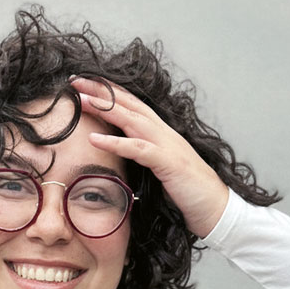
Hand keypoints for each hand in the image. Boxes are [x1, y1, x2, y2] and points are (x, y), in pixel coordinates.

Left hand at [71, 76, 228, 237]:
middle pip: (128, 104)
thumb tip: (122, 153)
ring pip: (131, 119)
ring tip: (80, 100)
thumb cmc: (187, 190)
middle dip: (101, 90)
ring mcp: (166, 145)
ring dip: (104, 108)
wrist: (215, 208)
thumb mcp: (160, 167)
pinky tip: (94, 139)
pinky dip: (115, 142)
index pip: (131, 104)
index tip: (84, 83)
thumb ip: (143, 155)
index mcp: (160, 132)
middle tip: (74, 81)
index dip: (108, 91)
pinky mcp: (167, 163)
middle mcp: (163, 132)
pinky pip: (137, 149)